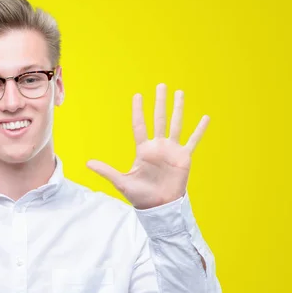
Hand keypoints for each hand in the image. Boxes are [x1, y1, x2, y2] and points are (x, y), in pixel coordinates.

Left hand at [86, 84, 208, 208]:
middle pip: (159, 119)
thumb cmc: (140, 196)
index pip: (140, 125)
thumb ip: (106, 171)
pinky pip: (193, 141)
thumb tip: (87, 163)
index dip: (138, 111)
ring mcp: (171, 150)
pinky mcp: (184, 158)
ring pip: (175, 124)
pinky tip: (205, 117)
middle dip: (160, 102)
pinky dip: (199, 130)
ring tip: (179, 93)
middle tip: (161, 85)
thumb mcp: (121, 181)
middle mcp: (158, 146)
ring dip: (178, 109)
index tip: (138, 95)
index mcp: (143, 150)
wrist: (159, 207)